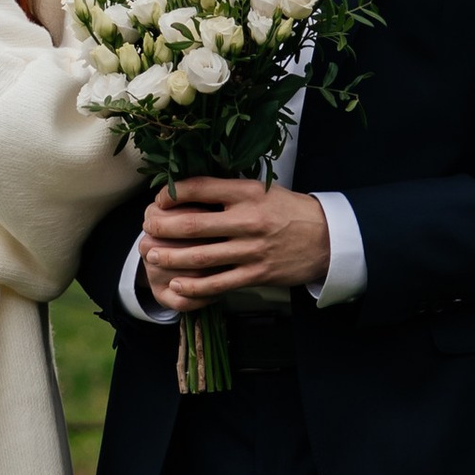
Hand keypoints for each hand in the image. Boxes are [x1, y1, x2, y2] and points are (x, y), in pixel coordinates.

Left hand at [139, 177, 331, 307]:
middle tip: (146, 228)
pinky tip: (176, 284)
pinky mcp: (257, 274)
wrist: (328, 238)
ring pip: (201, 257)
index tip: (159, 199)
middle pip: (193, 225)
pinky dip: (194, 286)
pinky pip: (219, 283)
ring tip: (152, 254)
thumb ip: (229, 191)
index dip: (172, 193)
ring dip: (171, 257)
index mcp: (247, 193)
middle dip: (162, 227)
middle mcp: (248, 220)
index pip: (200, 188)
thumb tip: (187, 189)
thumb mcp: (262, 190)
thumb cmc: (290, 210)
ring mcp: (252, 250)